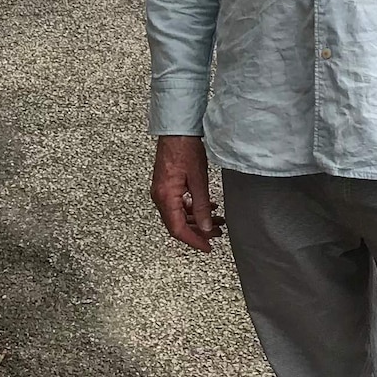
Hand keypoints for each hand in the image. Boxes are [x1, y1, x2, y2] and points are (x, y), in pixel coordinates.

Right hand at [150, 135, 224, 252]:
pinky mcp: (166, 184)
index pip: (177, 229)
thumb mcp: (198, 179)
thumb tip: (206, 227)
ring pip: (179, 214)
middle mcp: (160, 196)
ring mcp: (162, 190)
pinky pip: (178, 204)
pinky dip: (192, 208)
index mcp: (165, 197)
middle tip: (217, 233)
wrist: (176, 129)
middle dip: (199, 231)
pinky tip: (207, 206)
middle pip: (178, 224)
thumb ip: (202, 205)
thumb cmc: (185, 148)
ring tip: (217, 220)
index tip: (208, 247)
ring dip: (198, 219)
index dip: (194, 241)